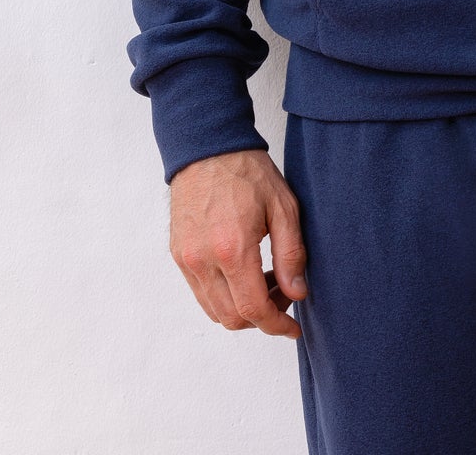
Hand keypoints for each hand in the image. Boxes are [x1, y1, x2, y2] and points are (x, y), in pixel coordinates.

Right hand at [168, 148, 308, 336]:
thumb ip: (291, 254)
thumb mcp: (283, 206)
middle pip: (232, 318)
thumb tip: (297, 293)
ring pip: (215, 310)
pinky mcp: (178, 254)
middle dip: (262, 317)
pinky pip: (201, 293)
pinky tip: (243, 272)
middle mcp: (203, 260)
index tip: (292, 328)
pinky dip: (224, 296)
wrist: (207, 146)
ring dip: (242, 309)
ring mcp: (186, 259)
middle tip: (283, 293)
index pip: (253, 309)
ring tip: (265, 279)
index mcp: (232, 248)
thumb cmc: (247, 172)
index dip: (276, 325)